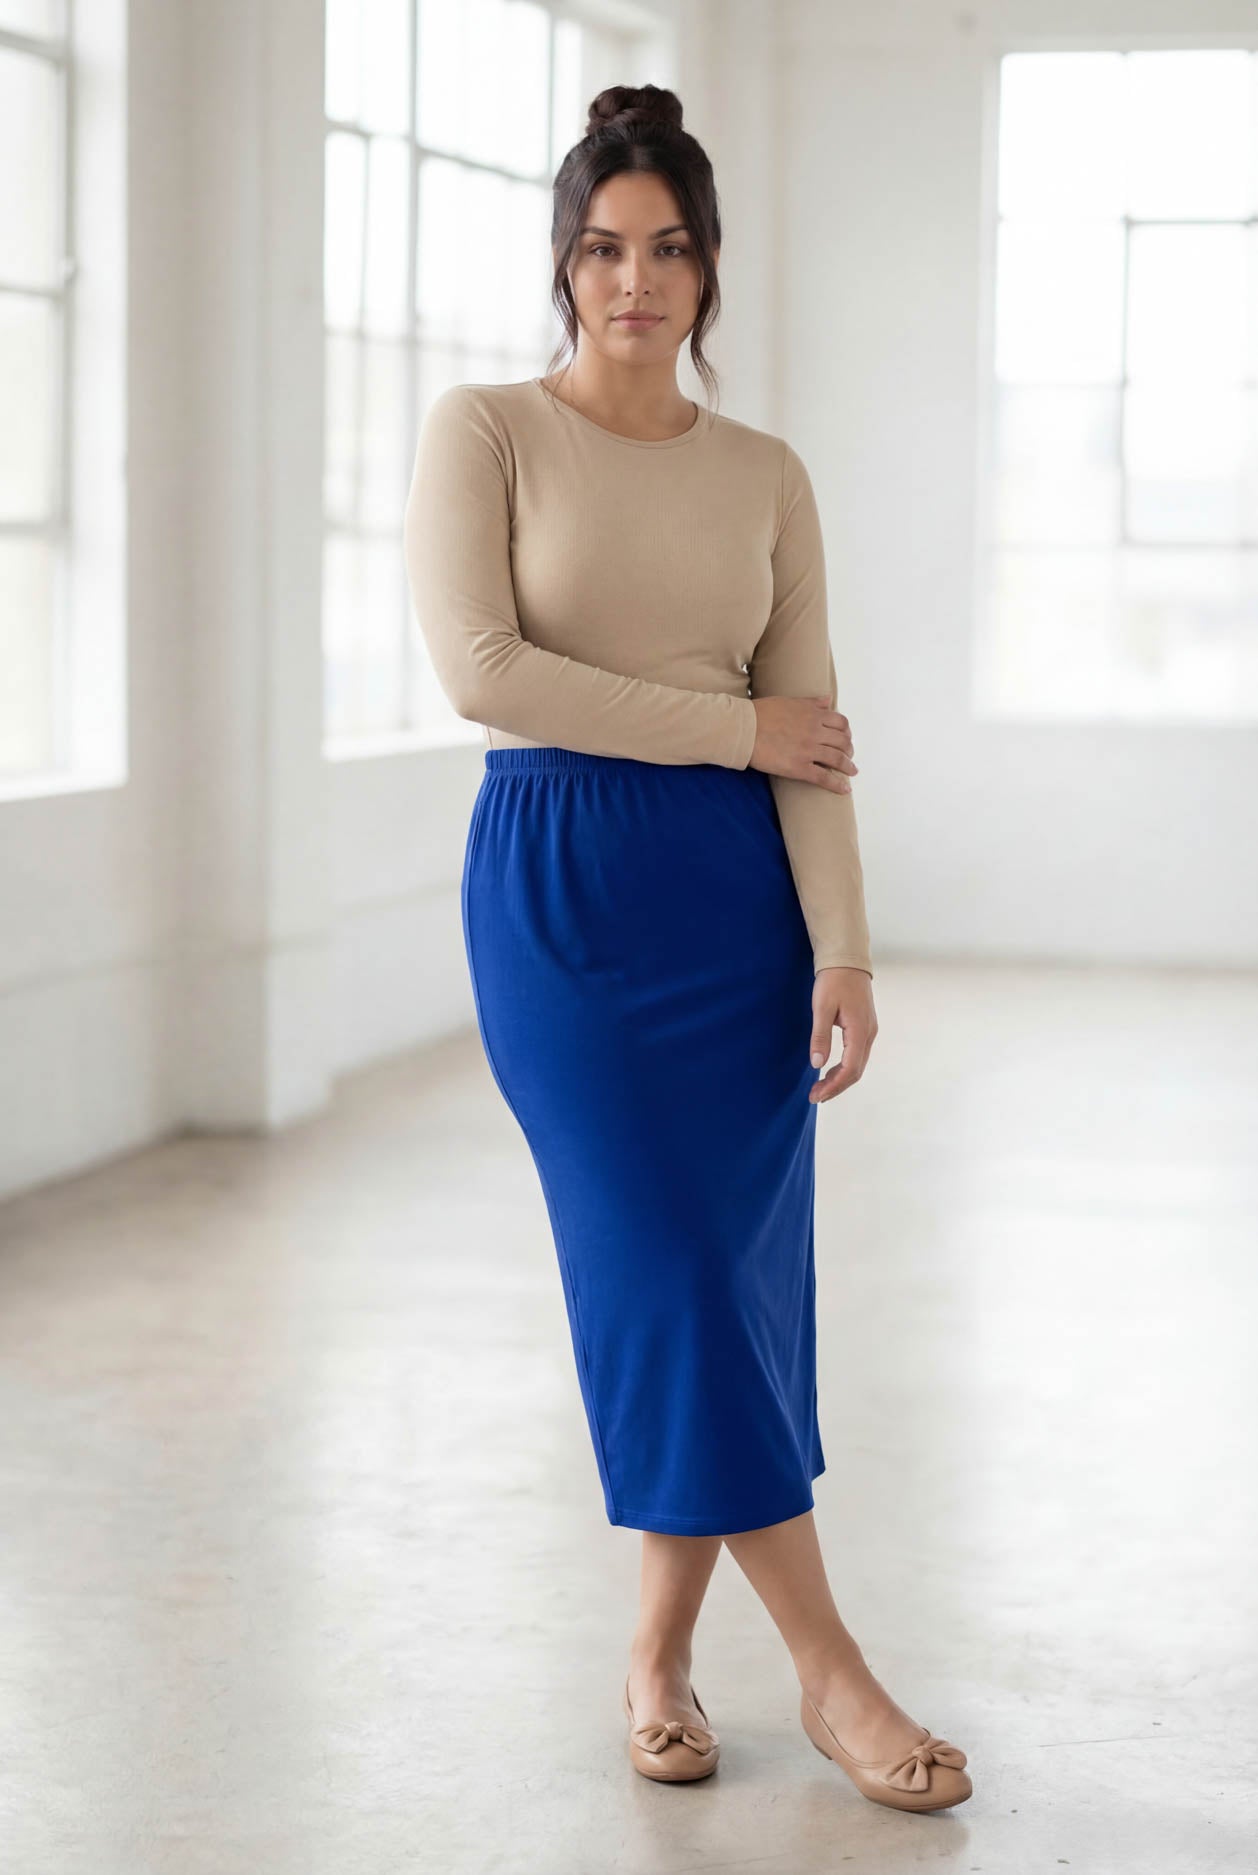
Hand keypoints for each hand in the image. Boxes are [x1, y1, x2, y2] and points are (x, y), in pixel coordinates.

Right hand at [749, 695, 856, 790]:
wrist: (744, 728)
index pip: (841, 723)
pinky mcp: (799, 768)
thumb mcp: (789, 701)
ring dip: (848, 767)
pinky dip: (837, 785)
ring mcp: (809, 750)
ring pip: (837, 759)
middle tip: (849, 756)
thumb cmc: (761, 713)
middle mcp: (815, 731)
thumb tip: (828, 699)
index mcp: (814, 715)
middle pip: (843, 742)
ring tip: (851, 771)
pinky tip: (845, 790)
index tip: (846, 737)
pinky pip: (824, 778)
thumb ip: (811, 702)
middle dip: (849, 750)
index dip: (847, 732)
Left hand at [808, 967, 876, 1102]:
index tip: (816, 1095)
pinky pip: (858, 1055)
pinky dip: (845, 1068)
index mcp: (860, 1031)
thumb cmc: (833, 981)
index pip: (850, 1069)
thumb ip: (820, 1036)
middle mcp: (869, 1034)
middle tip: (815, 1096)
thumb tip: (817, 1064)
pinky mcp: (865, 1027)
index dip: (833, 1086)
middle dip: (836, 1087)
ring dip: (840, 1079)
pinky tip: (831, 1071)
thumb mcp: (822, 1008)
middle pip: (856, 1071)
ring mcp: (869, 1031)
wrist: (848, 960)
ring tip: (821, 1088)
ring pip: (858, 1064)